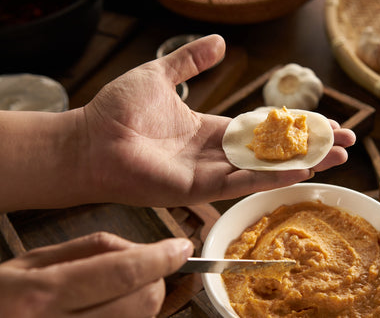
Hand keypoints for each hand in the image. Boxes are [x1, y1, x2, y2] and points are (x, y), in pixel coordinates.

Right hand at [0, 232, 192, 317]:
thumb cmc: (2, 297)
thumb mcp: (33, 262)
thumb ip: (91, 250)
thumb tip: (142, 249)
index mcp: (43, 294)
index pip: (123, 272)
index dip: (161, 258)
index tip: (182, 248)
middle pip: (143, 302)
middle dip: (156, 279)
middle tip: (147, 267)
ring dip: (143, 300)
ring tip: (118, 289)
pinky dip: (130, 316)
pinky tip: (110, 308)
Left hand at [80, 34, 355, 206]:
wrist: (89, 139)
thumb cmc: (117, 110)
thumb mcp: (161, 74)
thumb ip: (191, 59)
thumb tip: (219, 40)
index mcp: (210, 129)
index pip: (263, 128)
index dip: (294, 126)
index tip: (326, 121)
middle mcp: (216, 153)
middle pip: (274, 151)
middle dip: (311, 147)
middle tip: (347, 143)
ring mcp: (210, 173)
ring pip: (265, 168)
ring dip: (303, 162)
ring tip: (338, 157)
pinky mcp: (198, 188)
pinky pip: (241, 181)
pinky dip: (271, 175)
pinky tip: (301, 168)